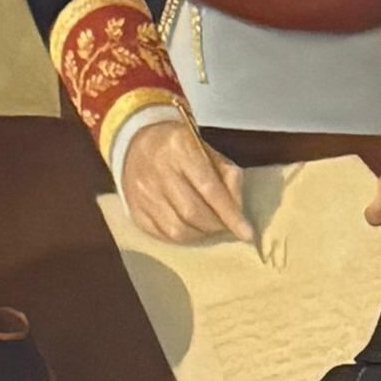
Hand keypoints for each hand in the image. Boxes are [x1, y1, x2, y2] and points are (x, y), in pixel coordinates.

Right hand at [118, 117, 252, 245]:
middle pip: (192, 213)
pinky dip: (182, 237)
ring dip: (200, 234)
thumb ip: (229, 177)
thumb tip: (238, 213)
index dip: (230, 215)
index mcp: (180, 148)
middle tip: (226, 226)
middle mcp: (157, 169)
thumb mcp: (210, 152)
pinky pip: (161, 234)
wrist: (138, 143)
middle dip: (215, 226)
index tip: (247, 233)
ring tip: (208, 227)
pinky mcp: (134, 208)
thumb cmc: (183, 150)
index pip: (210, 189)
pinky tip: (190, 228)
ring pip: (177, 229)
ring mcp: (141, 191)